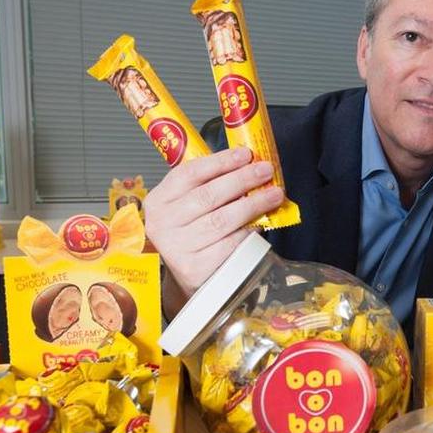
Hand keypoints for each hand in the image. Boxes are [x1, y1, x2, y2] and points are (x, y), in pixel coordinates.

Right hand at [143, 148, 284, 315]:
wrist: (186, 277)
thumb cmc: (191, 234)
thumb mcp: (187, 206)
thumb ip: (209, 185)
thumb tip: (248, 165)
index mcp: (158, 201)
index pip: (188, 174)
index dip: (220, 162)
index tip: (245, 154)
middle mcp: (163, 224)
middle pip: (208, 195)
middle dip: (241, 179)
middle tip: (265, 170)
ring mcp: (178, 248)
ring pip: (222, 220)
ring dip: (253, 204)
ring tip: (274, 194)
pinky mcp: (196, 269)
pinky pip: (229, 244)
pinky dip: (248, 231)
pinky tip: (262, 223)